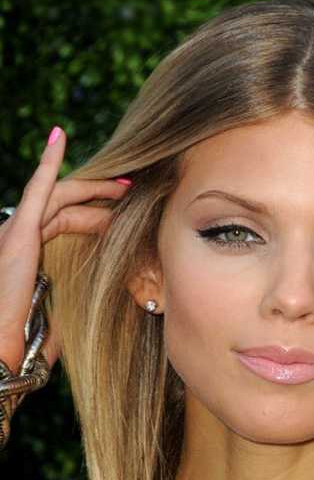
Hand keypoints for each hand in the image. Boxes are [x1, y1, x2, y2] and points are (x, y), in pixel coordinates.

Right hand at [0, 126, 131, 373]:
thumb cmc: (22, 343)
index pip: (65, 222)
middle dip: (100, 196)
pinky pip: (36, 188)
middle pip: (66, 205)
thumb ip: (68, 303)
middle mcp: (19, 238)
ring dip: (94, 187)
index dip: (95, 214)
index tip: (122, 214)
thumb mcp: (55, 317)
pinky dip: (49, 162)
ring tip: (124, 183)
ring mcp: (16, 232)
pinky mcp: (18, 231)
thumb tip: (97, 304)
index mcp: (27, 255)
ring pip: (60, 196)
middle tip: (132, 191)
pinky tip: (60, 136)